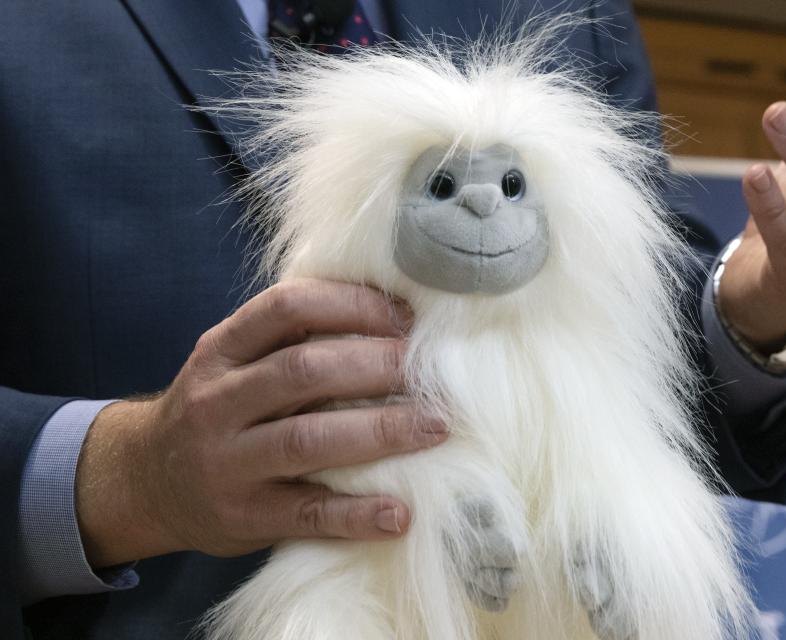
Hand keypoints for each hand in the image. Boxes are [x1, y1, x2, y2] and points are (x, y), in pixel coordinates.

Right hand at [75, 279, 447, 567]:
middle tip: (432, 371)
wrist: (145, 481)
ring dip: (381, 431)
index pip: (287, 307)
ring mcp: (226, 462)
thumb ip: (289, 341)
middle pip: (304, 370)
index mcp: (221, 351)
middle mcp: (218, 401)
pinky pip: (306, 513)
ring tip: (435, 427)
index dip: (353, 306)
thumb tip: (391, 317)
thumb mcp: (233, 364)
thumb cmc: (218, 412)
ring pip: (308, 439)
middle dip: (377, 365)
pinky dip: (356, 515)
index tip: (407, 318)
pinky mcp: (242, 516)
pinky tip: (399, 514)